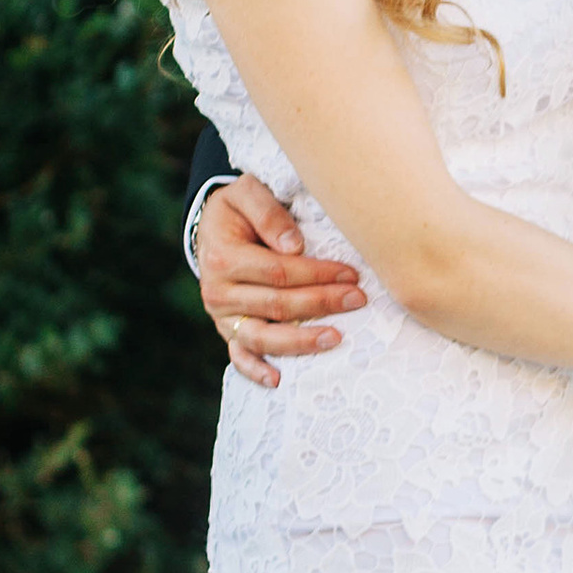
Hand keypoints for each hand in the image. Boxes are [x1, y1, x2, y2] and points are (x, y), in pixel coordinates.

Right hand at [191, 171, 364, 386]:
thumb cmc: (239, 209)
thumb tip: (294, 246)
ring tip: (336, 339)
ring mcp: (222, 316)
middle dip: (321, 303)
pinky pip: (239, 356)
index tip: (351, 274)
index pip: (278, 271)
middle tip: (359, 299)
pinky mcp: (227, 331)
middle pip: (276, 305)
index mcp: (222, 257)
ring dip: (300, 341)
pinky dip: (256, 371)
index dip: (316, 274)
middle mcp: (217, 292)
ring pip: (262, 337)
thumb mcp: (247, 192)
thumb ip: (268, 212)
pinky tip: (279, 380)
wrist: (213, 227)